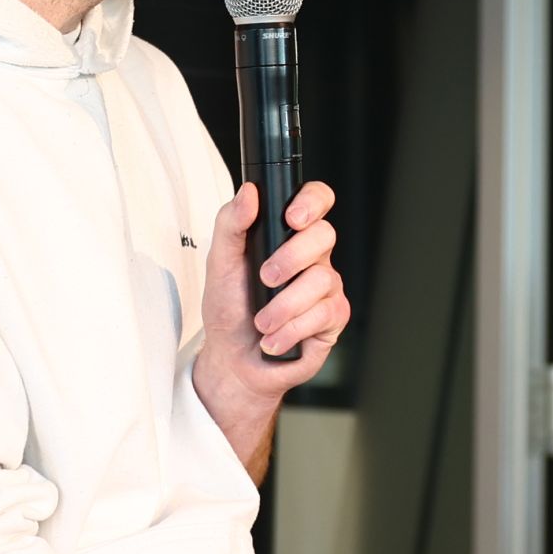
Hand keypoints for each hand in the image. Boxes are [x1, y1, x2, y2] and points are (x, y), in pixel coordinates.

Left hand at [192, 183, 351, 435]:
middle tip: (265, 278)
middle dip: (291, 259)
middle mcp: (313, 258)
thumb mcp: (219, 263)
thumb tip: (248, 193)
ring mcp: (326, 287)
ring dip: (283, 306)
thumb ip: (231, 224)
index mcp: (288, 236)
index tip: (292, 218)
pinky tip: (275, 339)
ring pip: (321, 280)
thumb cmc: (229, 309)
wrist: (233, 360)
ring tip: (262, 322)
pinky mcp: (333, 319)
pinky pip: (323, 314)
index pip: (316, 200)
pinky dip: (291, 330)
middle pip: (324, 236)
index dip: (312, 202)